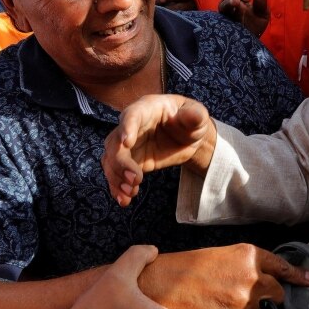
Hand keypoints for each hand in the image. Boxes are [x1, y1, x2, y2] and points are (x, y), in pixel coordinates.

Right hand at [103, 94, 217, 206]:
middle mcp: (131, 126)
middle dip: (120, 162)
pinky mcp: (131, 162)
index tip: (126, 142)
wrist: (188, 138)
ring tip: (130, 193)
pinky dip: (117, 187)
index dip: (127, 127)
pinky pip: (116, 174)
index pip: (132, 115)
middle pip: (115, 142)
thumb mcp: (197, 116)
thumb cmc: (191, 121)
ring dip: (116, 177)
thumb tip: (194, 115)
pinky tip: (124, 200)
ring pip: (110, 160)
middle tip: (136, 179)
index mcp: (147, 108)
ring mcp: (128, 145)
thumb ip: (195, 115)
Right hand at [140, 244, 308, 308]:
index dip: (298, 275)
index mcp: (248, 257)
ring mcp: (243, 306)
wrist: (157, 287)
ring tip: (216, 303)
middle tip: (253, 298)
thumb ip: (243, 267)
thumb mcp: (218, 256)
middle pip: (276, 294)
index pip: (282, 267)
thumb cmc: (182, 269)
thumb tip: (259, 282)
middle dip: (270, 298)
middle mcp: (251, 281)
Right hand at [218, 0, 270, 36]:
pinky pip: (222, 12)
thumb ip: (261, 3)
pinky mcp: (221, 20)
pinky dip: (228, 7)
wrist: (251, 41)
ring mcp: (225, 11)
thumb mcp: (262, 14)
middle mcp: (229, 1)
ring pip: (223, 0)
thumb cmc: (255, 24)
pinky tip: (235, 7)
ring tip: (238, 1)